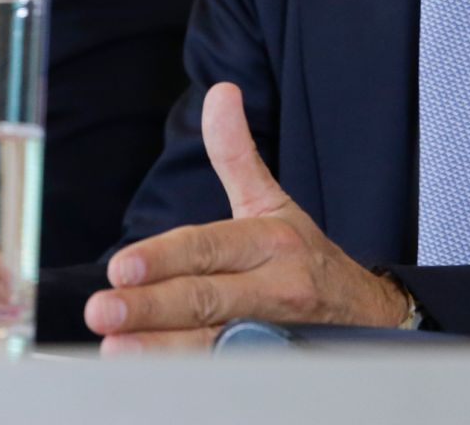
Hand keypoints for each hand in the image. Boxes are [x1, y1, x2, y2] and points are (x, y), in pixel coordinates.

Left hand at [83, 82, 411, 353]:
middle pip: (206, 301)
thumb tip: (220, 93)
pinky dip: (190, 376)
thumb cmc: (304, 257)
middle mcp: (274, 290)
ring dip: (161, 349)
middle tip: (103, 310)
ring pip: (214, 345)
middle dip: (150, 307)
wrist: (366, 315)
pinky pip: (228, 373)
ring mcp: (275, 336)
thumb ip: (236, 153)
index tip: (121, 268)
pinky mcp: (276, 367)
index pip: (209, 248)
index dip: (164, 258)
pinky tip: (148, 375)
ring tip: (116, 349)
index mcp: (270, 243)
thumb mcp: (272, 202)